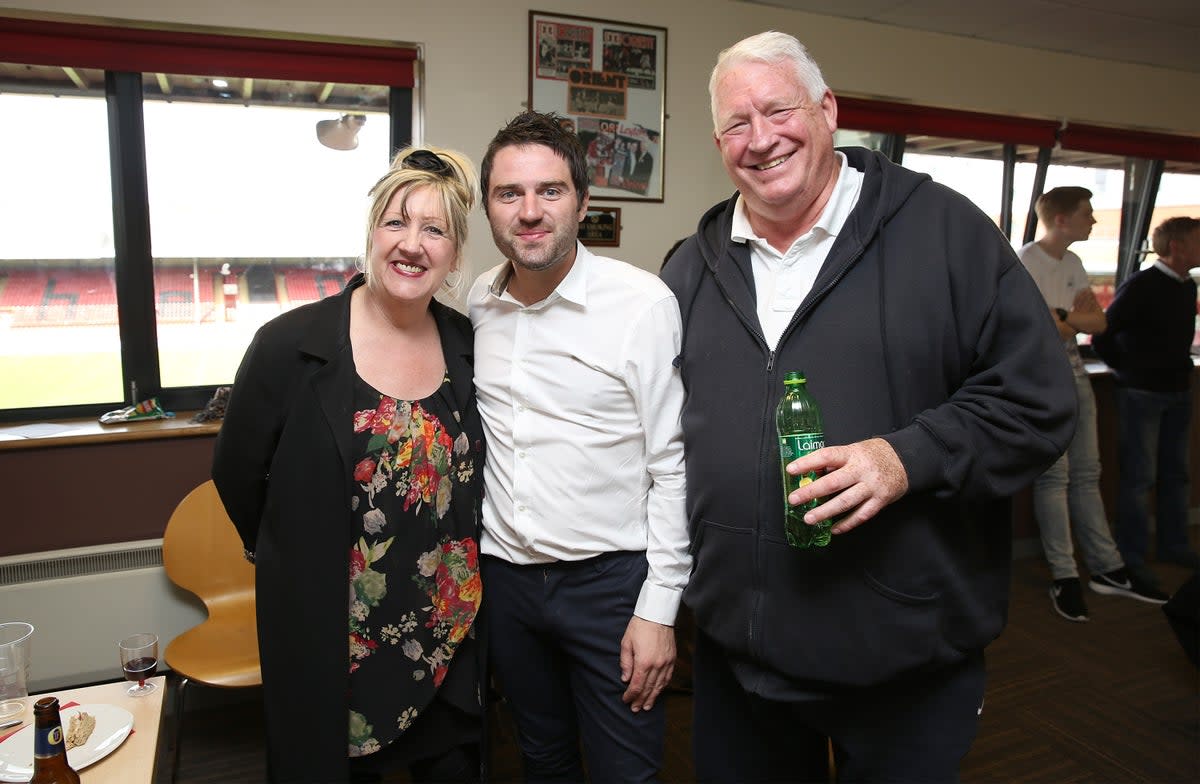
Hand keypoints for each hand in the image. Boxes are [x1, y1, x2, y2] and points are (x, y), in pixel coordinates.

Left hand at [620, 616, 675, 711]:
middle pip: (648, 688)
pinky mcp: (672, 659)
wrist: (657, 615)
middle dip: (641, 700)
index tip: (626, 700)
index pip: (636, 685)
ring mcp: (666, 663)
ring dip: (653, 697)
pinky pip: (667, 678)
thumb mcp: (626, 643)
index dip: (631, 695)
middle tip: (636, 709)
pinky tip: (658, 692)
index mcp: (643, 661)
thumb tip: (625, 679)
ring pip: (659, 685)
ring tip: (647, 706)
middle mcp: (656, 665)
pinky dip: (662, 687)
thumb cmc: (639, 627)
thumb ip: (626, 662)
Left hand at [786, 437, 908, 534]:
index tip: (791, 470)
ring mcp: (872, 487)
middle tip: (794, 499)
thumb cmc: (872, 456)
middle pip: (834, 482)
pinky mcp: (880, 501)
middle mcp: (862, 470)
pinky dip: (846, 524)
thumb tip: (811, 474)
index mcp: (852, 454)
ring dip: (825, 512)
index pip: (826, 456)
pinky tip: (833, 529)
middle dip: (811, 492)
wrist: (905, 460)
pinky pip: (861, 515)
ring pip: (846, 502)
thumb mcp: (853, 450)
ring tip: (809, 518)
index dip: (808, 463)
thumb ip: (834, 462)